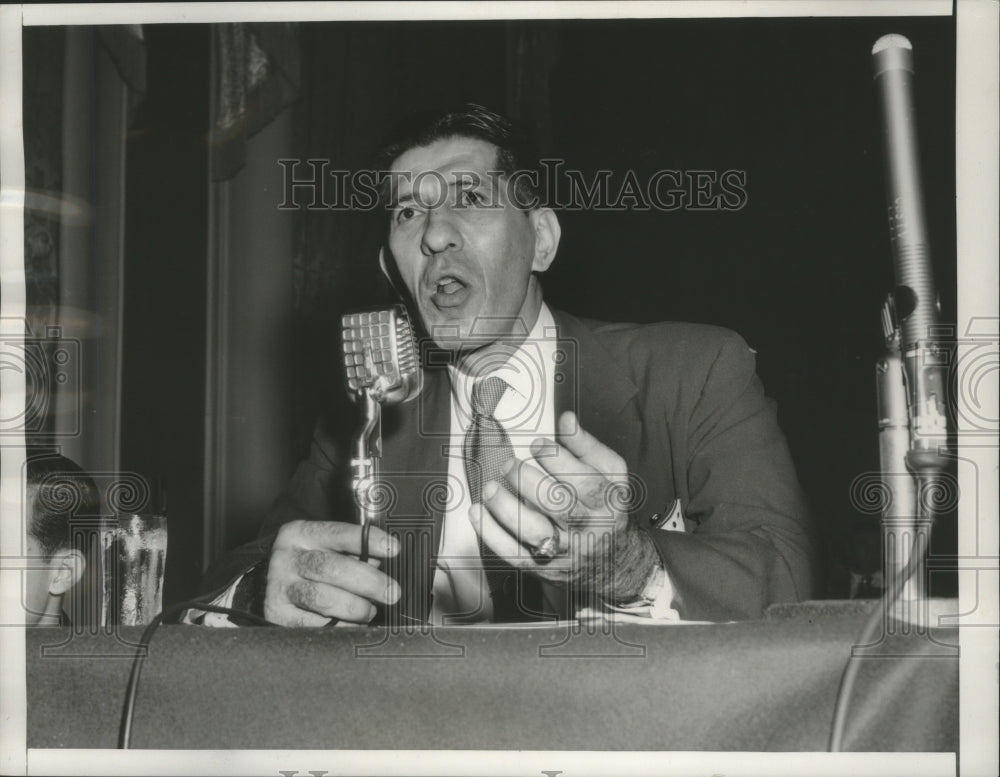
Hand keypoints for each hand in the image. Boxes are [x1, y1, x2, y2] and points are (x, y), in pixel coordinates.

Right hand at [264, 520, 400, 626]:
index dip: (367, 541)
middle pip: (331, 568)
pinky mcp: (277, 614)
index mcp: (300, 533)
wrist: (267, 583)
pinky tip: (352, 625)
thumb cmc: (311, 564)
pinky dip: (339, 626)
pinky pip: (313, 624)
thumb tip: (382, 563)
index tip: (393, 549)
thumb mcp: (327, 548)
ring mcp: (279, 587)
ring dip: (353, 606)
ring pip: (321, 597)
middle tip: (392, 592)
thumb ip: (353, 553)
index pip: (337, 533)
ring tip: (370, 611)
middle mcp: (286, 558)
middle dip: (368, 581)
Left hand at [470, 411, 654, 598]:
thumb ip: (588, 446)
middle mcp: (587, 527)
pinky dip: (492, 535)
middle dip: (527, 481)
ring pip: (534, 533)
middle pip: (557, 506)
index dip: (557, 459)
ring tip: (491, 489)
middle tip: (509, 465)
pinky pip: (514, 554)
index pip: (583, 479)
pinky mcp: (544, 567)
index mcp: (606, 501)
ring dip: (506, 509)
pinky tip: (478, 514)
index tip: (537, 445)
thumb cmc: (607, 510)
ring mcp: (565, 550)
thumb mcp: (611, 474)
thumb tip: (566, 420)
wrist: (616, 562)